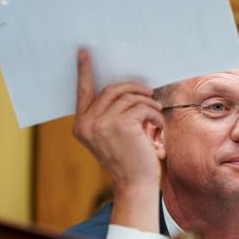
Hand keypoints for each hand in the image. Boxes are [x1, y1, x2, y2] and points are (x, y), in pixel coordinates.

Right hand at [73, 49, 163, 231]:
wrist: (135, 184)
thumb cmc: (128, 159)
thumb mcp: (112, 136)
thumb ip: (110, 113)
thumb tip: (125, 88)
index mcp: (81, 125)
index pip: (83, 92)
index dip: (85, 71)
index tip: (85, 53)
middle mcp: (87, 123)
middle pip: (112, 90)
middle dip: (134, 88)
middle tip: (149, 93)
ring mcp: (102, 124)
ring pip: (129, 97)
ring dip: (148, 102)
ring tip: (156, 113)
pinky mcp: (121, 125)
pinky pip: (142, 106)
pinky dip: (154, 113)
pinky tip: (157, 125)